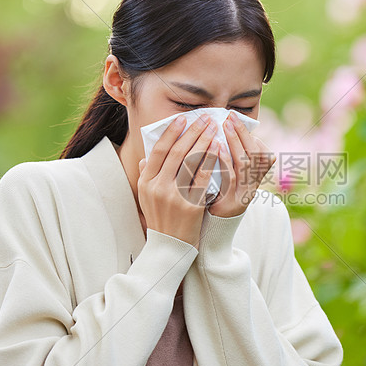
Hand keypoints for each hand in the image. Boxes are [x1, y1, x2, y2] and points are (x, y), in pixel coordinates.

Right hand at [137, 113, 219, 248]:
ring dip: (204, 141)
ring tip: (214, 129)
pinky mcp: (191, 205)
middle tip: (204, 118)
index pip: (159, 151)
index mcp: (146, 182)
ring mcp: (174, 197)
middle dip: (192, 132)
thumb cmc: (161, 218)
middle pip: (176, 152)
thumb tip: (148, 156)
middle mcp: (158, 187)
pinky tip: (219, 149)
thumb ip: (147, 175)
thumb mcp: (146, 197)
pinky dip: (211, 161)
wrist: (169, 247)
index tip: (183, 119)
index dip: (171, 133)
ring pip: (191, 162)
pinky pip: (203, 178)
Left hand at [207, 111, 275, 218]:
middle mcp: (253, 186)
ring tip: (224, 126)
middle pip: (255, 154)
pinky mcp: (231, 202)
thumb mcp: (226, 180)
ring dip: (235, 141)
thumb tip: (221, 134)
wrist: (211, 231)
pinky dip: (224, 159)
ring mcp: (243, 194)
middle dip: (243, 133)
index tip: (237, 118)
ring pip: (246, 163)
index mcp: (254, 180)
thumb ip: (228, 162)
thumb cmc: (215, 200)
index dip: (251, 136)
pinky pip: (230, 177)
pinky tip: (216, 146)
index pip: (263, 154)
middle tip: (230, 117)